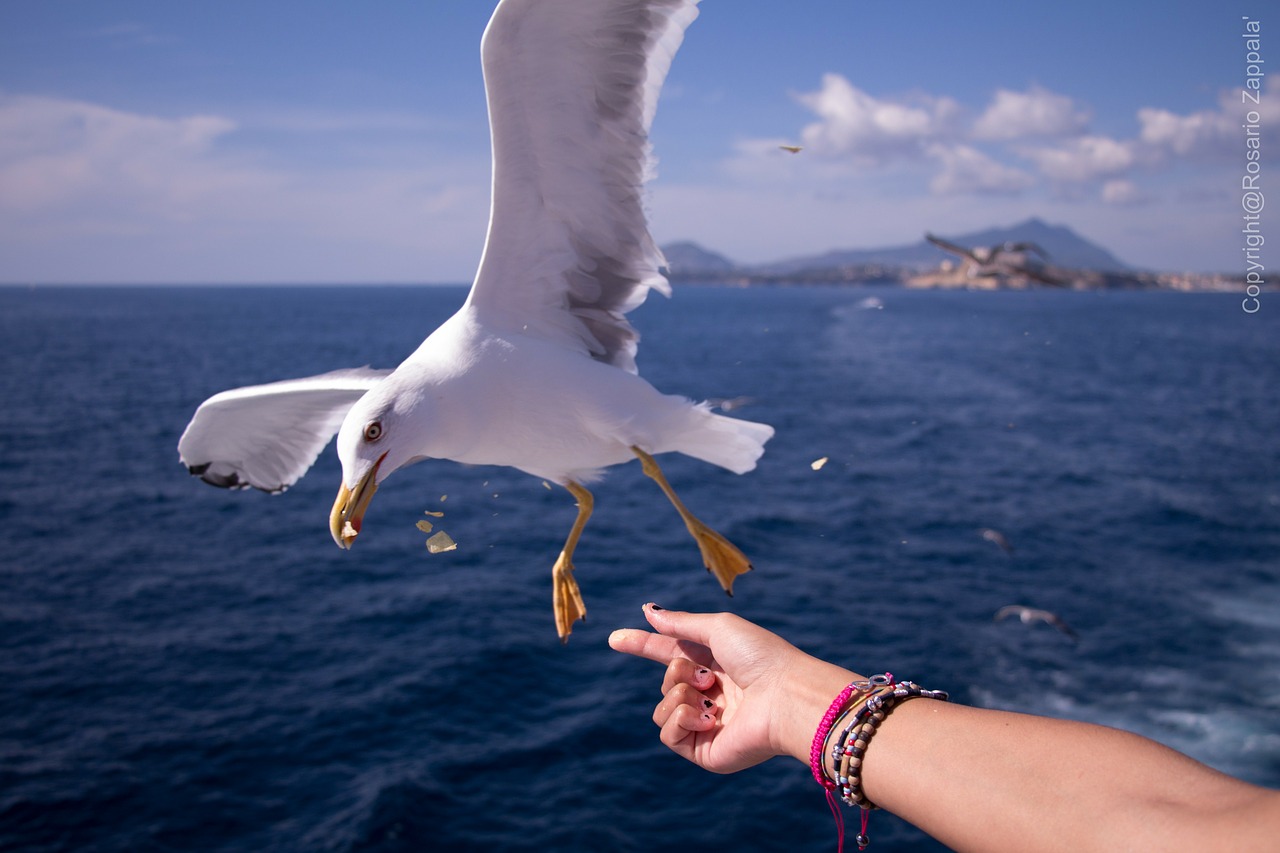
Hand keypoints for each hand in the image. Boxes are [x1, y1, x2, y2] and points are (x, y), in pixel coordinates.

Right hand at [609, 605, 856, 773]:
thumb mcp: (717, 628)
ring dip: (679, 695)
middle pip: (665, 679)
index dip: (643, 645)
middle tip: (708, 674)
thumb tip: (648, 611)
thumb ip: (679, 624)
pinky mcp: (705, 751)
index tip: (614, 639)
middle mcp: (711, 694)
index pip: (669, 653)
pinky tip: (708, 717)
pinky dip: (681, 719)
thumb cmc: (760, 657)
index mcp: (716, 664)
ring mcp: (707, 724)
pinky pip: (667, 734)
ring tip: (710, 698)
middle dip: (677, 671)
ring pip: (662, 708)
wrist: (784, 696)